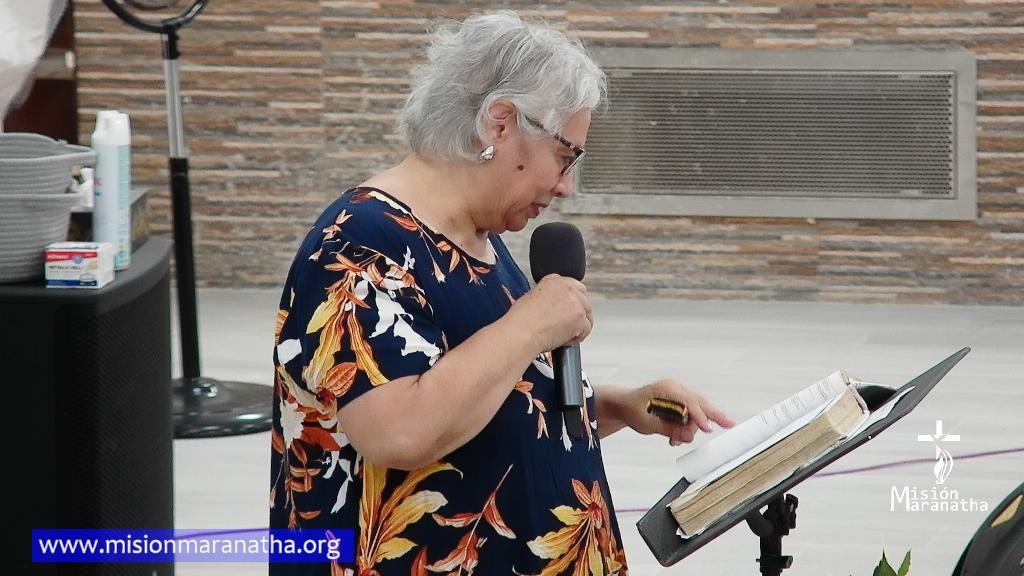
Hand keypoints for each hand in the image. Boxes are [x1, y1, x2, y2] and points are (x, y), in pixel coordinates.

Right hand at [505, 274, 592, 351]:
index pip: (574, 287)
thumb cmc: (521, 321)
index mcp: (554, 280)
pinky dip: (577, 337)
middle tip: (568, 324)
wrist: (521, 333)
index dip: (572, 302)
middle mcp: (566, 288)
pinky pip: (586, 329)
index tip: (567, 311)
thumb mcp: (531, 297)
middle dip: (579, 312)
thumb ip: (548, 297)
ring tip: (563, 333)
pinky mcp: (580, 318)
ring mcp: (575, 302)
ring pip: (587, 315)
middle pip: (584, 299)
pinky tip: (564, 339)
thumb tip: (554, 305)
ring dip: (578, 326)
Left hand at [617, 379, 734, 445]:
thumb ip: (668, 429)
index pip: (689, 401)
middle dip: (713, 416)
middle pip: (700, 402)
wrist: (624, 405)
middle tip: (730, 424)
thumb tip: (688, 437)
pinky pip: (690, 414)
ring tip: (674, 442)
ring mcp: (679, 394)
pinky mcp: (679, 402)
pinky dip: (687, 427)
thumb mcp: (646, 423)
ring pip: (696, 410)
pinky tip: (676, 439)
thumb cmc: (632, 410)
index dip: (699, 416)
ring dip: (691, 428)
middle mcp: (676, 388)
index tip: (707, 429)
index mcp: (667, 388)